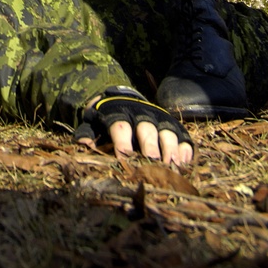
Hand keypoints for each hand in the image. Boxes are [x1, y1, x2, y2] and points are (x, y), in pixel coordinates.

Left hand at [75, 90, 193, 168]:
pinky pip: (183, 137)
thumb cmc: (106, 120)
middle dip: (150, 145)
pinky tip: (184, 163)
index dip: (122, 141)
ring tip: (172, 166)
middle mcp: (142, 116)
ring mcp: (160, 121)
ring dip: (170, 149)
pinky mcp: (174, 128)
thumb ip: (88, 133)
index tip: (123, 157)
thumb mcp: (93, 123)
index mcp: (119, 114)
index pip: (121, 126)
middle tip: (153, 161)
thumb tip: (82, 144)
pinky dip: (184, 149)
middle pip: (147, 129)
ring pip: (167, 133)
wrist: (123, 101)